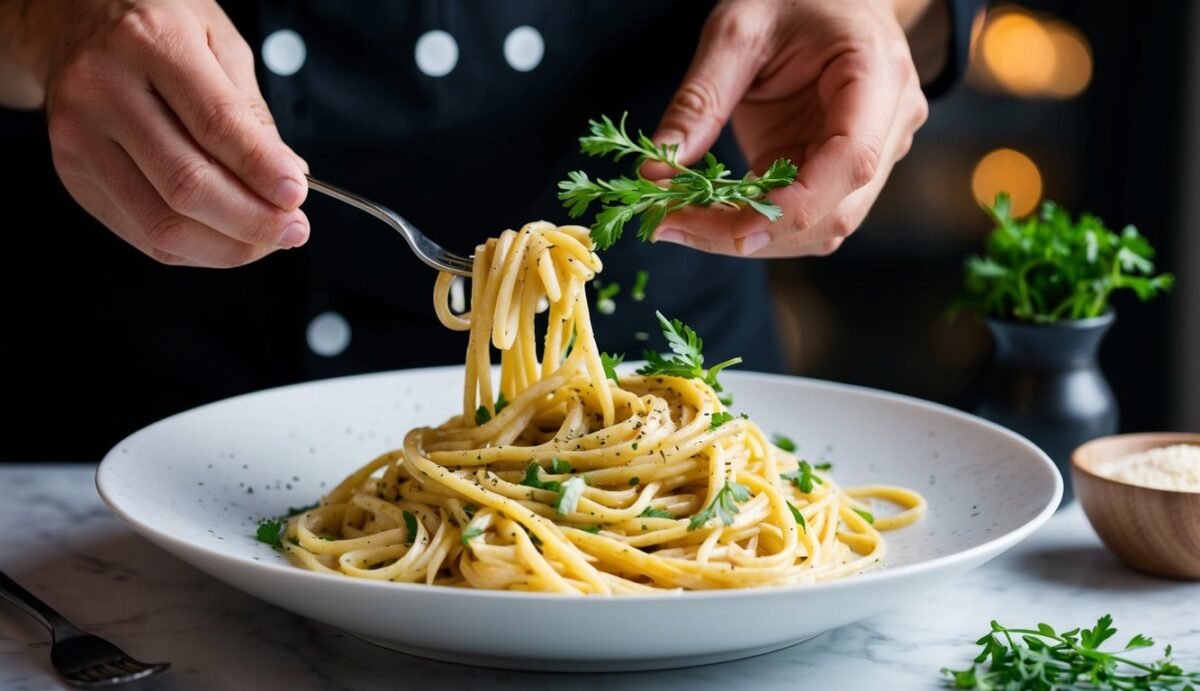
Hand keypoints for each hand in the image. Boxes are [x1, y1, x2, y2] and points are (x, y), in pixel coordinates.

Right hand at [10, 0, 308, 266]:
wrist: (73, 21)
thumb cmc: (156, 27)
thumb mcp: (218, 41)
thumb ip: (251, 112)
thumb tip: (286, 177)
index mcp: (150, 44)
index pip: (215, 124)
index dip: (262, 170)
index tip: (296, 195)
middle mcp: (103, 89)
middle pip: (187, 184)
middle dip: (253, 220)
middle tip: (294, 229)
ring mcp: (78, 136)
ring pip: (163, 223)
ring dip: (229, 246)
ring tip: (267, 239)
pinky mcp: (72, 173)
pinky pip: (143, 235)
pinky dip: (196, 249)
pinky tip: (226, 238)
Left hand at [644, 0, 932, 257]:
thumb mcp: (735, 30)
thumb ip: (699, 99)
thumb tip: (655, 173)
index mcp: (876, 75)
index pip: (851, 162)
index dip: (790, 210)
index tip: (722, 229)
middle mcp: (890, 123)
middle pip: (834, 212)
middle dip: (751, 233)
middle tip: (669, 224)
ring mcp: (874, 151)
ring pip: (820, 228)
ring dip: (749, 236)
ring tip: (678, 219)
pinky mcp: (840, 169)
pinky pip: (802, 216)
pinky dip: (752, 223)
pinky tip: (704, 213)